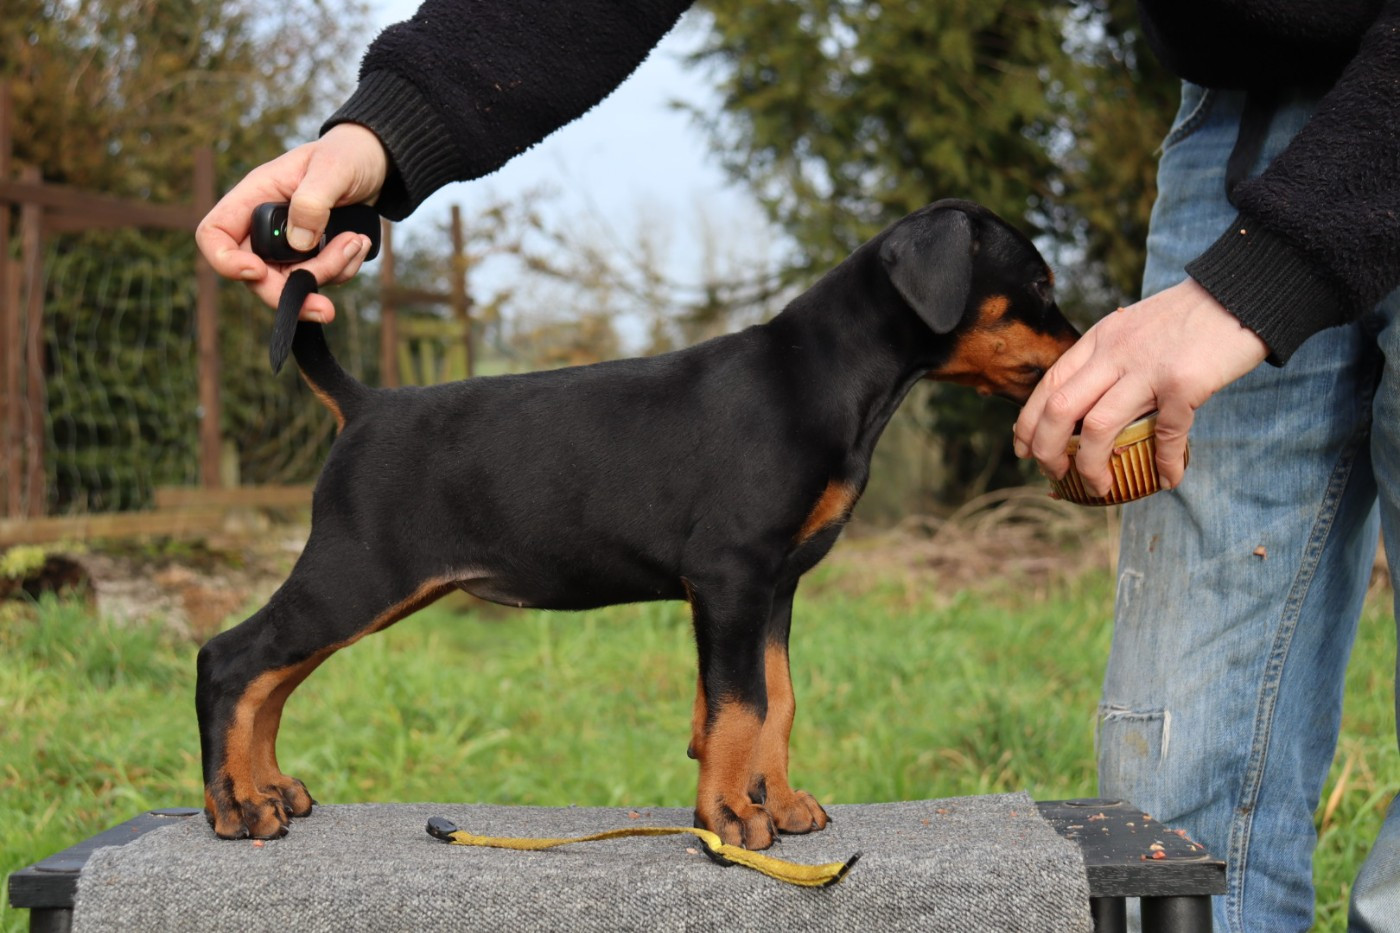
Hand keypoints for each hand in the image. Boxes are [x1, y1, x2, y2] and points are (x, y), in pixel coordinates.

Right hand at [195, 123, 389, 321]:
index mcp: (254, 197)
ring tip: (355, 241)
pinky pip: (321, 280)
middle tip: (325, 307)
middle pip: (256, 276)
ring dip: (328, 273)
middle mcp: (265, 226)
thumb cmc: (346, 155)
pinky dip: (343, 270)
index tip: (258, 272)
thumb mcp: (332, 168)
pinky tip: (359, 243)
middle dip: (291, 291)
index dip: (225, 261)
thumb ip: (312, 201)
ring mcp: (288, 247)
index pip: (214, 235)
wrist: (374, 165)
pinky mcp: (313, 258)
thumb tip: (299, 242)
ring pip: (292, 284)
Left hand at [1012, 278, 1268, 495]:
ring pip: (1097, 428)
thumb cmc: (1188, 317)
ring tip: (1100, 488)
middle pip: (1059, 410)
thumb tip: (1092, 403)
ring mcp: (1147, 369)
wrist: (1240, 292)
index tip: (1024, 449)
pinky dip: (1164, 464)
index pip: (1048, 386)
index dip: (1029, 423)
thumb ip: (1110, 359)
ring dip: (1091, 467)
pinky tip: (1168, 479)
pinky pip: (1165, 435)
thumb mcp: (1132, 329)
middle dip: (1047, 451)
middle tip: (1054, 474)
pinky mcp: (1184, 383)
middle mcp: (1114, 354)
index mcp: (1098, 341)